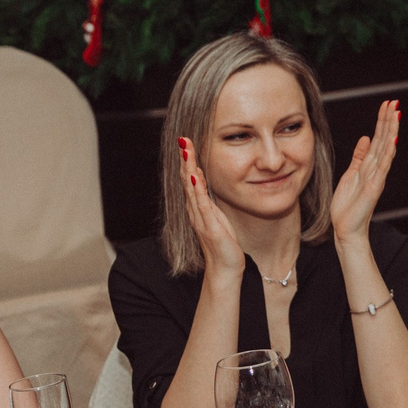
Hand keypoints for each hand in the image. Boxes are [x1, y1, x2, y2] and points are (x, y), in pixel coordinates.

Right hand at [177, 138, 245, 282]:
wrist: (224, 269)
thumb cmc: (223, 244)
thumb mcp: (217, 217)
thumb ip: (209, 201)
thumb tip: (204, 183)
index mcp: (198, 207)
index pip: (190, 179)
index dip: (188, 161)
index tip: (187, 142)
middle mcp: (195, 211)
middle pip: (187, 180)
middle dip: (186, 159)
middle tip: (183, 139)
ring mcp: (200, 218)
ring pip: (192, 189)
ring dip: (189, 169)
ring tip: (186, 151)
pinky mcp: (209, 227)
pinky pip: (202, 206)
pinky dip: (198, 191)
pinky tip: (196, 177)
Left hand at [329, 100, 400, 243]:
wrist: (346, 229)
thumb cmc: (347, 206)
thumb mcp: (350, 175)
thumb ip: (359, 157)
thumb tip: (366, 138)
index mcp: (370, 165)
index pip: (378, 138)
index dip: (382, 122)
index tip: (386, 105)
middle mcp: (376, 169)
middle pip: (384, 139)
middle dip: (388, 120)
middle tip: (394, 102)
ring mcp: (377, 177)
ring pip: (385, 149)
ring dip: (390, 131)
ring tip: (395, 113)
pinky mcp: (374, 187)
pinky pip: (382, 166)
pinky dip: (387, 152)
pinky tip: (391, 139)